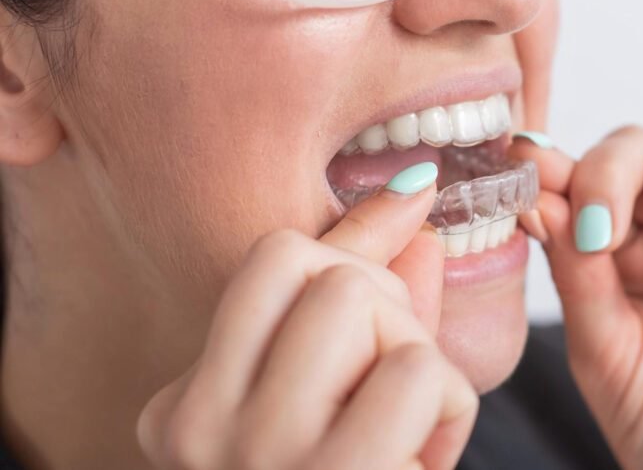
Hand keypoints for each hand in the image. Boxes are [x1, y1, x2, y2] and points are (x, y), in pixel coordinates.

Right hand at [137, 179, 477, 469]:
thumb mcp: (328, 412)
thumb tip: (413, 204)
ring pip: (371, 308)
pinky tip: (420, 460)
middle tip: (393, 376)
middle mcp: (206, 431)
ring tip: (403, 429)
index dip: (355, 233)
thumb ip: (368, 305)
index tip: (412, 204)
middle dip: (392, 310)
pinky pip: (418, 374)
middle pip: (331, 276)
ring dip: (419, 361)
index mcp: (190, 409)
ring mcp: (264, 459)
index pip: (276, 258)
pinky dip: (446, 412)